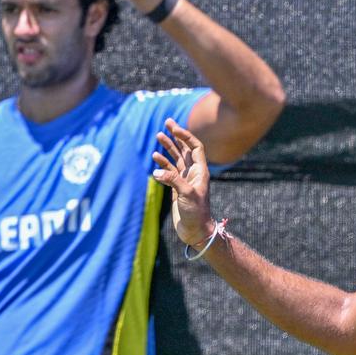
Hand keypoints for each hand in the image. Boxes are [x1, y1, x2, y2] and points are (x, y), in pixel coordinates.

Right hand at [153, 119, 215, 248]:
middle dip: (176, 136)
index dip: (185, 136)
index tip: (173, 128)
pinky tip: (155, 158)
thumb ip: (173, 181)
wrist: (195, 231)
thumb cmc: (196, 213)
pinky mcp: (177, 188)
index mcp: (200, 171)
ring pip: (176, 159)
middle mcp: (193, 173)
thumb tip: (156, 171)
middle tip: (167, 123)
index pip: (195, 147)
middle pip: (185, 149)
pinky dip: (162, 164)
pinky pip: (169, 172)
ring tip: (158, 136)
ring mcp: (185, 180)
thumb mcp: (186, 195)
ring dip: (168, 148)